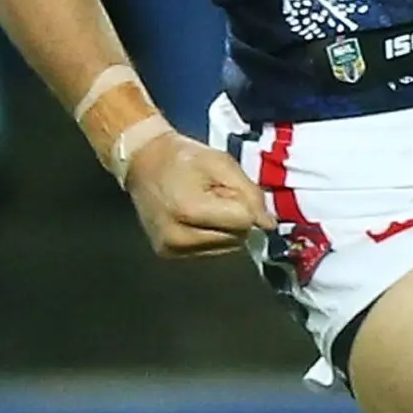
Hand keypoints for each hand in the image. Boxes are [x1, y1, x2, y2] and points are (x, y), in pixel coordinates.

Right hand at [122, 129, 275, 260]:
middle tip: (215, 194)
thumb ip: (249, 193)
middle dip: (235, 216)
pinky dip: (212, 235)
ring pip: (227, 248)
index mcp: (189, 210)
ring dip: (226, 228)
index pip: (244, 221)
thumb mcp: (221, 163)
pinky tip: (197, 218)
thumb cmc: (183, 158)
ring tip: (205, 205)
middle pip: (236, 237)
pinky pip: (211, 250)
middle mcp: (178, 237)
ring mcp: (172, 249)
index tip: (226, 187)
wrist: (143, 163)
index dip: (243, 202)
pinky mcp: (169, 254)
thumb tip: (268, 225)